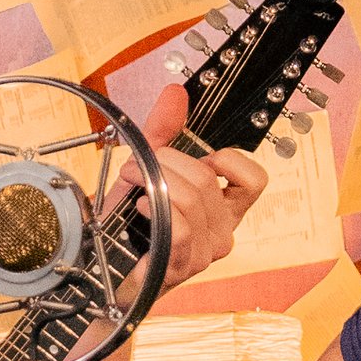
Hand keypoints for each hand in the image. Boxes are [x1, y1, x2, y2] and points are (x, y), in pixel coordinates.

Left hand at [141, 80, 266, 291]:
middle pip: (207, 179)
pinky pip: (178, 226)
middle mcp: (223, 232)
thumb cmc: (130, 225)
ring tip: (132, 183)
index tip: (200, 157)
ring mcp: (205, 253)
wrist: (104, 267)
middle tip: (138, 164)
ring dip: (152, 180)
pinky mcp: (182, 266)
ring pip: (190, 199)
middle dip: (166, 161)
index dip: (229, 159)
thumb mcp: (148, 170)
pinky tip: (141, 206)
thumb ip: (164, 132)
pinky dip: (155, 208)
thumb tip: (176, 92)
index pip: (255, 180)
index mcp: (225, 210)